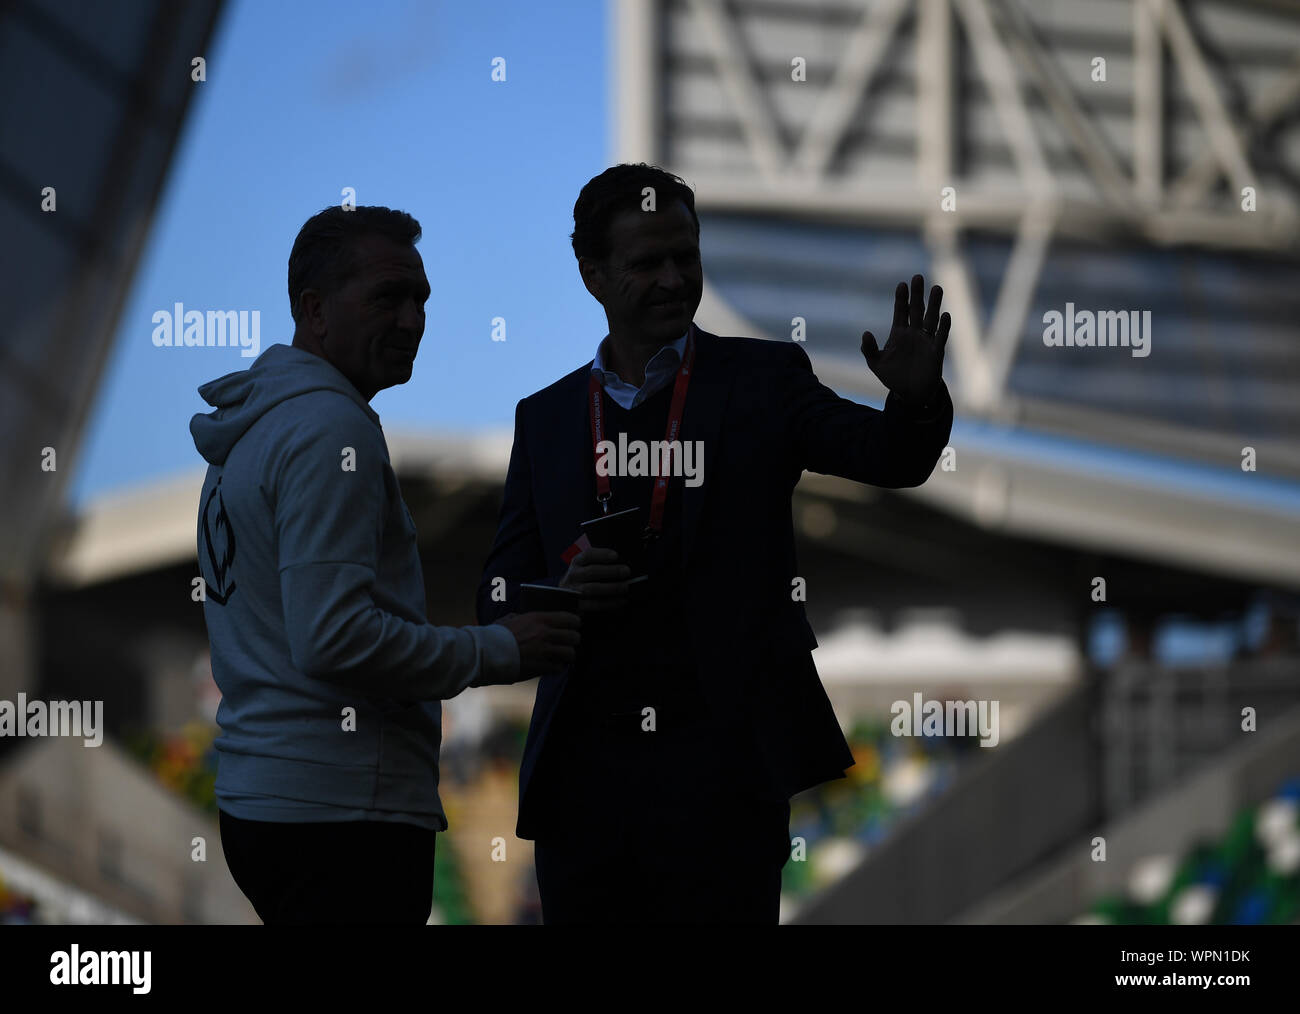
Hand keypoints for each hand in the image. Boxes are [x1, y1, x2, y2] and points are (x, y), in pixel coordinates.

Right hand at [494, 611, 580, 678]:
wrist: (486, 653)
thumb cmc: (495, 635)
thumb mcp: (510, 619)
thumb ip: (521, 618)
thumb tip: (522, 617)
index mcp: (539, 619)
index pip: (569, 618)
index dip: (575, 622)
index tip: (574, 626)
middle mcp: (545, 633)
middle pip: (574, 637)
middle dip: (573, 640)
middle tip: (569, 643)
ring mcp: (544, 651)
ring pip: (570, 653)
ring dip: (567, 656)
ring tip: (563, 657)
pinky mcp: (541, 666)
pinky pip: (559, 667)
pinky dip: (557, 668)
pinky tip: (552, 666)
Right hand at [558, 548, 630, 613]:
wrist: (568, 596)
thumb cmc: (585, 579)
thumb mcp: (587, 566)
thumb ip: (601, 564)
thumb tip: (623, 566)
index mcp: (577, 562)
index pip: (588, 555)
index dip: (602, 554)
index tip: (616, 556)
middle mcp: (574, 575)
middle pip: (591, 571)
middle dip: (610, 571)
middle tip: (626, 571)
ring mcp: (573, 590)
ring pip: (591, 589)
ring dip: (611, 588)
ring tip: (625, 587)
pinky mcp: (577, 605)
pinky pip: (594, 604)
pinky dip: (609, 603)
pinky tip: (621, 601)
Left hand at [861, 273, 949, 405]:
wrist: (910, 394)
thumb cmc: (893, 376)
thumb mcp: (876, 363)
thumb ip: (868, 348)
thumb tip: (865, 333)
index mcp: (899, 333)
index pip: (901, 311)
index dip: (901, 298)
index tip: (902, 284)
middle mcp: (914, 334)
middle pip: (917, 310)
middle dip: (917, 294)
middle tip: (918, 277)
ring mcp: (926, 341)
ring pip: (931, 319)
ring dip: (934, 304)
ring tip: (937, 288)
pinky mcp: (936, 353)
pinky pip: (940, 337)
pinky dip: (943, 327)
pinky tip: (945, 315)